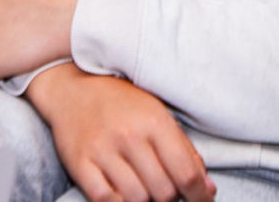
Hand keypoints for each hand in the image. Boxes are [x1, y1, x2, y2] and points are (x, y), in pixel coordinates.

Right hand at [27, 64, 216, 201]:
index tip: (202, 200)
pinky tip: (123, 193)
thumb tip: (206, 188)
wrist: (72, 88)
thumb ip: (184, 150)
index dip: (200, 196)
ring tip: (144, 189)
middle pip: (164, 192)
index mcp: (154, 121)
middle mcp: (129, 136)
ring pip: (137, 200)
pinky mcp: (80, 164)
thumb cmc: (121, 102)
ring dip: (145, 201)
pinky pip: (106, 201)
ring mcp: (102, 151)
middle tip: (166, 189)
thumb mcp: (158, 114)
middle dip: (171, 197)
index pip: (186, 173)